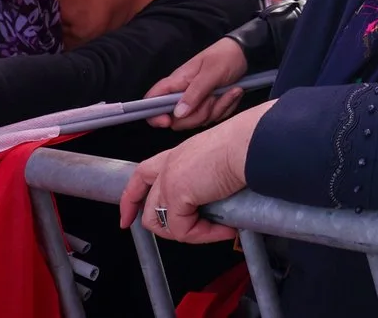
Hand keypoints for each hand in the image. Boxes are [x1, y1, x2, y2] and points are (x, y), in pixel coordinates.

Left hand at [119, 101, 269, 243]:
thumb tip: (217, 202)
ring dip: (188, 233)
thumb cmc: (246, 145)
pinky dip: (205, 235)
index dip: (132, 199)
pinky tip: (225, 228)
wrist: (250, 143)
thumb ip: (207, 178)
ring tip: (215, 229)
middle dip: (161, 227)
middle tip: (185, 235)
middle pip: (147, 205)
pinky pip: (183, 230)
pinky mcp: (177, 195)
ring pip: (161, 223)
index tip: (127, 217)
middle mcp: (169, 165)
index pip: (143, 175)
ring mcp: (169, 180)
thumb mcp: (218, 160)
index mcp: (179, 154)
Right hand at [146, 36, 250, 130]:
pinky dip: (226, 107)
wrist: (246, 54)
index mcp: (177, 82)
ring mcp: (197, 101)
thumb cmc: (225, 57)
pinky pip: (214, 117)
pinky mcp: (210, 105)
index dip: (154, 114)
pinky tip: (234, 92)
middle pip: (178, 120)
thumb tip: (178, 114)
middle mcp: (183, 94)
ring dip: (218, 108)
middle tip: (213, 98)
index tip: (167, 121)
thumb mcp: (211, 72)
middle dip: (199, 114)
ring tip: (230, 90)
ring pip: (199, 120)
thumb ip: (195, 93)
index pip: (152, 100)